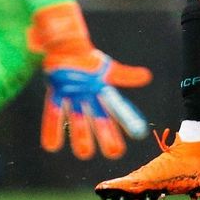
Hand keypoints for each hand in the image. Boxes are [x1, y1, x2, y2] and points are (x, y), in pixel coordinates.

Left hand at [30, 3, 151, 158]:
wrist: (66, 46)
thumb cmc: (88, 58)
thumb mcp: (107, 68)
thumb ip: (125, 75)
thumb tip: (147, 77)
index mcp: (101, 92)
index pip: (115, 111)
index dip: (123, 125)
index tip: (134, 137)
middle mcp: (87, 99)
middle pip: (98, 120)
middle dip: (105, 136)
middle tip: (113, 152)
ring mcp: (71, 98)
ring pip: (77, 121)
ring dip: (81, 136)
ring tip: (84, 153)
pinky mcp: (56, 94)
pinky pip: (53, 114)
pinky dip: (52, 129)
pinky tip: (52, 146)